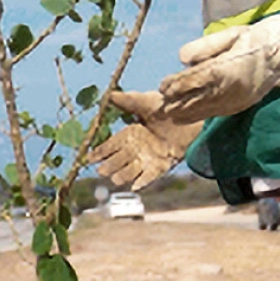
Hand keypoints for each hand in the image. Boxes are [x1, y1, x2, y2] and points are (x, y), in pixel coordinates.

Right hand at [87, 90, 202, 189]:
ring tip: (115, 179)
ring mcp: (148, 158)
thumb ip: (128, 101)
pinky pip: (151, 175)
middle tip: (101, 171)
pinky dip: (144, 180)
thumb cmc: (167, 107)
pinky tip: (136, 186)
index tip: (88, 158)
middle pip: (118, 160)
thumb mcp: (145, 102)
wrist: (191, 116)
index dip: (99, 152)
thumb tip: (109, 95)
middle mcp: (136, 148)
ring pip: (131, 169)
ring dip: (123, 175)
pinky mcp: (162, 165)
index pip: (110, 146)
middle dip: (110, 166)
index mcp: (129, 134)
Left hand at [159, 14, 279, 123]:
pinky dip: (198, 115)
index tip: (162, 86)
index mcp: (228, 67)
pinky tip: (185, 117)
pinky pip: (215, 113)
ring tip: (168, 113)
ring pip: (205, 109)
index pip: (196, 79)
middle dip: (177, 102)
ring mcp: (236, 100)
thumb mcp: (230, 35)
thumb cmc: (254, 39)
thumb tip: (182, 59)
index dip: (177, 84)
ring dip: (184, 112)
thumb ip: (205, 46)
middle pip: (197, 98)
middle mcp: (231, 88)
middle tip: (160, 105)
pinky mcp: (239, 106)